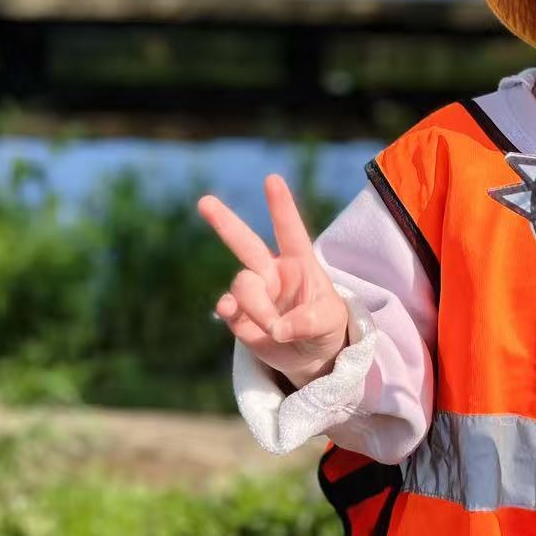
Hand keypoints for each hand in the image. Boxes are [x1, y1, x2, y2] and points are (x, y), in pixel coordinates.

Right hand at [197, 174, 349, 388]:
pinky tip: (228, 312)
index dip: (281, 206)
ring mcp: (254, 292)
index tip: (272, 179)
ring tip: (276, 330)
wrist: (309, 356)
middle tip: (204, 202)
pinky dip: (228, 310)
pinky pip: (228, 307)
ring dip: (258, 307)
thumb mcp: (330, 322)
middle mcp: (272, 271)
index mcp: (299, 262)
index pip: (290, 230)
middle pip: (245, 243)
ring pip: (243, 285)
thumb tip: (278, 329)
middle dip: (225, 222)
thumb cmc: (326, 327)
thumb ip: (309, 321)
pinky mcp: (239, 316)